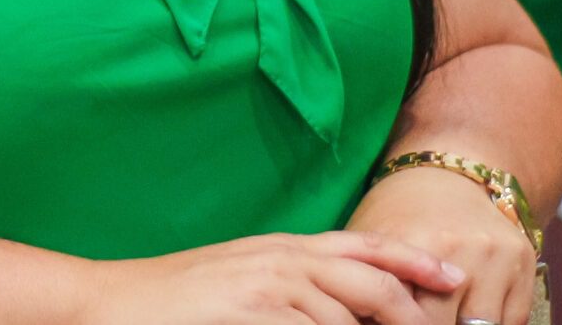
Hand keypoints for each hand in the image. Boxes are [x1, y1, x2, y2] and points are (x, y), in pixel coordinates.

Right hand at [84, 231, 466, 324]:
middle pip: (372, 281)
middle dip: (411, 314)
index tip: (452, 279)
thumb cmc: (172, 301)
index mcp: (282, 248)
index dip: (415, 260)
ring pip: (347, 316)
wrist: (109, 303)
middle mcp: (281, 259)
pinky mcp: (250, 312)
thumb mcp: (240, 281)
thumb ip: (290, 287)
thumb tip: (338, 308)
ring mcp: (266, 286)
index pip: (365, 246)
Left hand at [349, 165, 537, 324]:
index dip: (395, 322)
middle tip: (411, 320)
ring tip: (441, 317)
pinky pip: (512, 322)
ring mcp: (497, 257)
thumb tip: (354, 320)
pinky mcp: (525, 263)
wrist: (452, 175)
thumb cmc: (400, 213)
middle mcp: (459, 249)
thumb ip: (364, 283)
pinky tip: (467, 316)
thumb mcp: (371, 238)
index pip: (404, 315)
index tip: (390, 320)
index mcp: (411, 242)